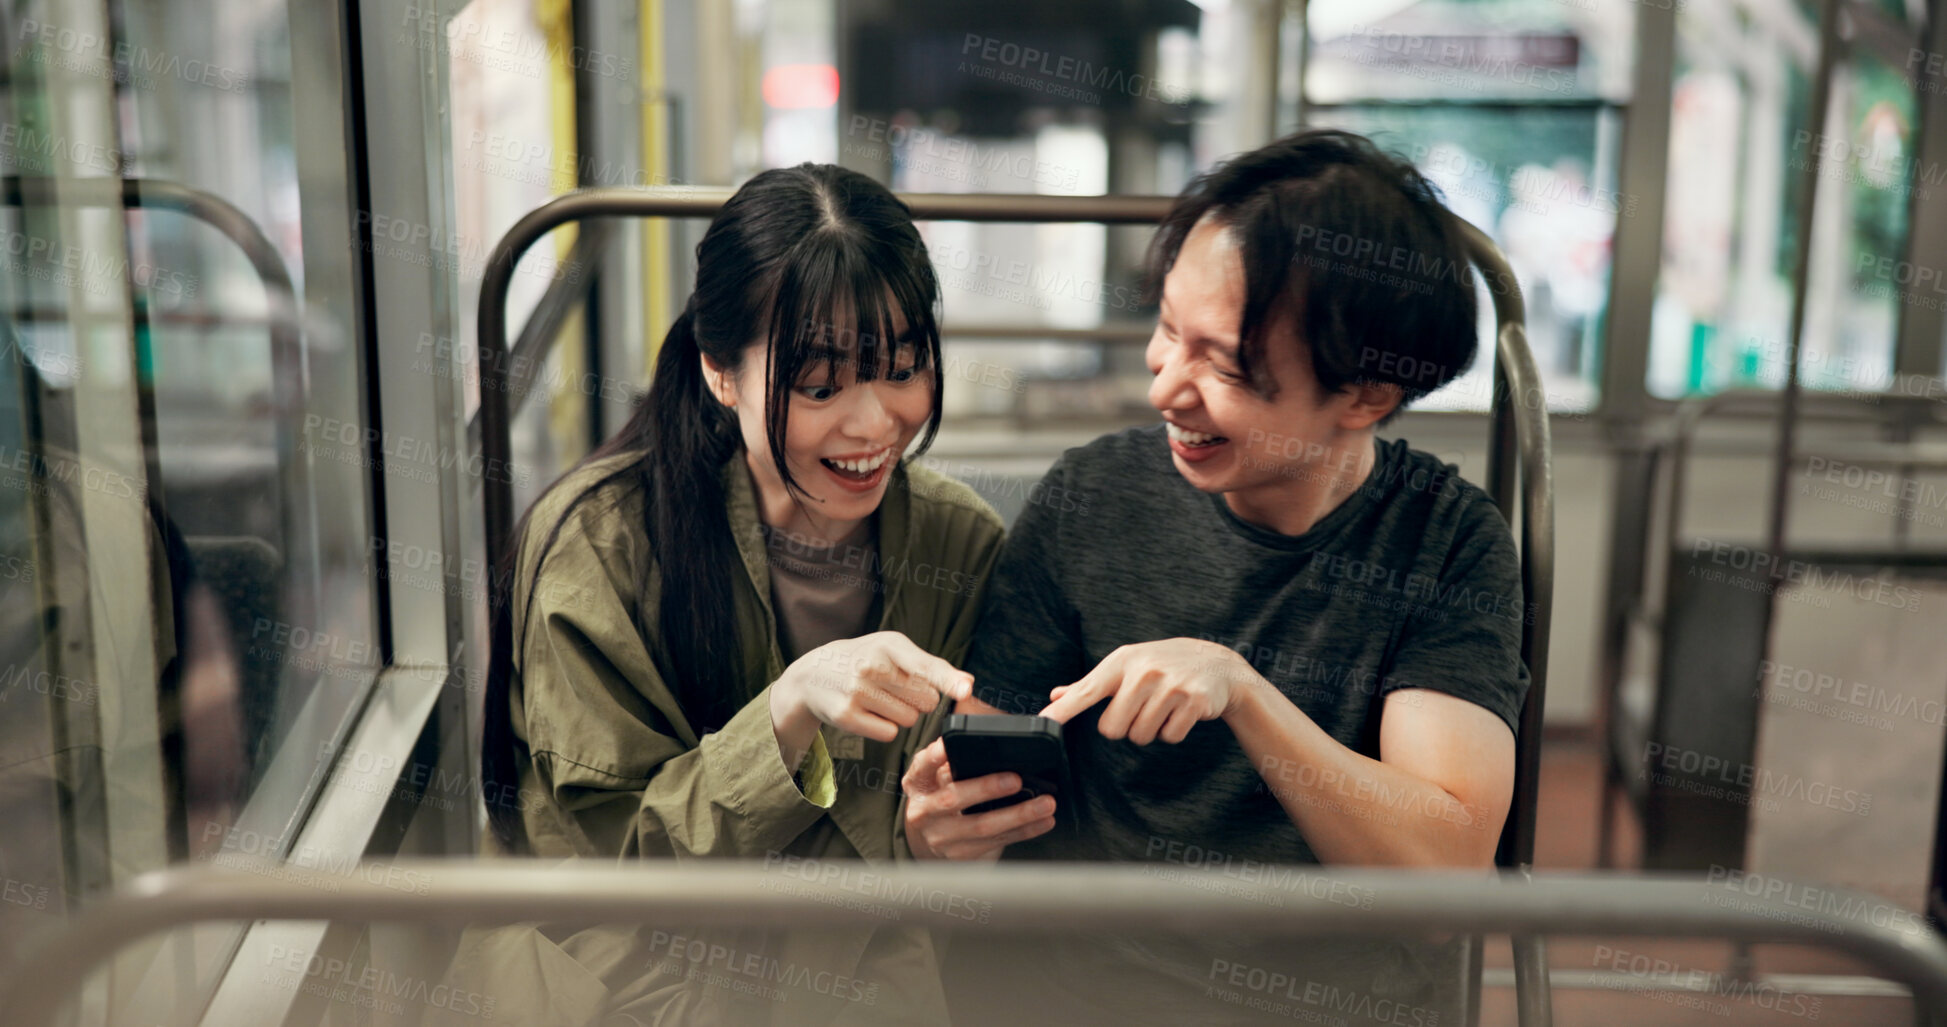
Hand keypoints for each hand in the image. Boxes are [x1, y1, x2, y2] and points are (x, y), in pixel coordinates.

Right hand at [774, 631, 972, 742]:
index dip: (949, 680)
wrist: (813, 674)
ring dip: (901, 713)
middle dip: (917, 699)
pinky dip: (884, 726)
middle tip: (893, 686)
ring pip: (909, 719)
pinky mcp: (846, 715)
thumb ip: (932, 667)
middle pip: (925, 700)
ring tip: (878, 697)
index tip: (966, 690)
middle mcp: (871, 666)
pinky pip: (888, 733)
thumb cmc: (865, 659)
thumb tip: (968, 684)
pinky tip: (867, 711)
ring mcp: (856, 691)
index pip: (926, 666)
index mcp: (888, 644)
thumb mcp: (894, 650)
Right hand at [902, 738, 1056, 860]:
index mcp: (919, 784)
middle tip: (1015, 780)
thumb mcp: (939, 775)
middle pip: (952, 799)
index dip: (933, 758)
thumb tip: (984, 738)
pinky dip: (1025, 831)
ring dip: (1019, 815)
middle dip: (985, 788)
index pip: (922, 767)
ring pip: (982, 826)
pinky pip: (997, 842)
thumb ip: (953, 757)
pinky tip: (1043, 821)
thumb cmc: (942, 796)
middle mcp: (924, 812)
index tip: (945, 748)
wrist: (933, 837)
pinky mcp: (961, 855)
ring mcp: (941, 837)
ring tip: (1045, 803)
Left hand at [1038, 639, 1260, 744]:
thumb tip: (1055, 696)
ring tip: (1163, 707)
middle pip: (1113, 729)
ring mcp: (1170, 686)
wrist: (1217, 663)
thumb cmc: (1162, 665)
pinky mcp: (1193, 702)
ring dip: (1150, 730)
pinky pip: (1169, 737)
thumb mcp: (1126, 665)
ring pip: (1141, 735)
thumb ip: (1090, 685)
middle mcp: (1144, 672)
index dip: (1064, 710)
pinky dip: (1173, 731)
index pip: (1086, 690)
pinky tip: (1181, 712)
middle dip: (1126, 727)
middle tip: (1142, 708)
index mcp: (1121, 662)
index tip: (1044, 722)